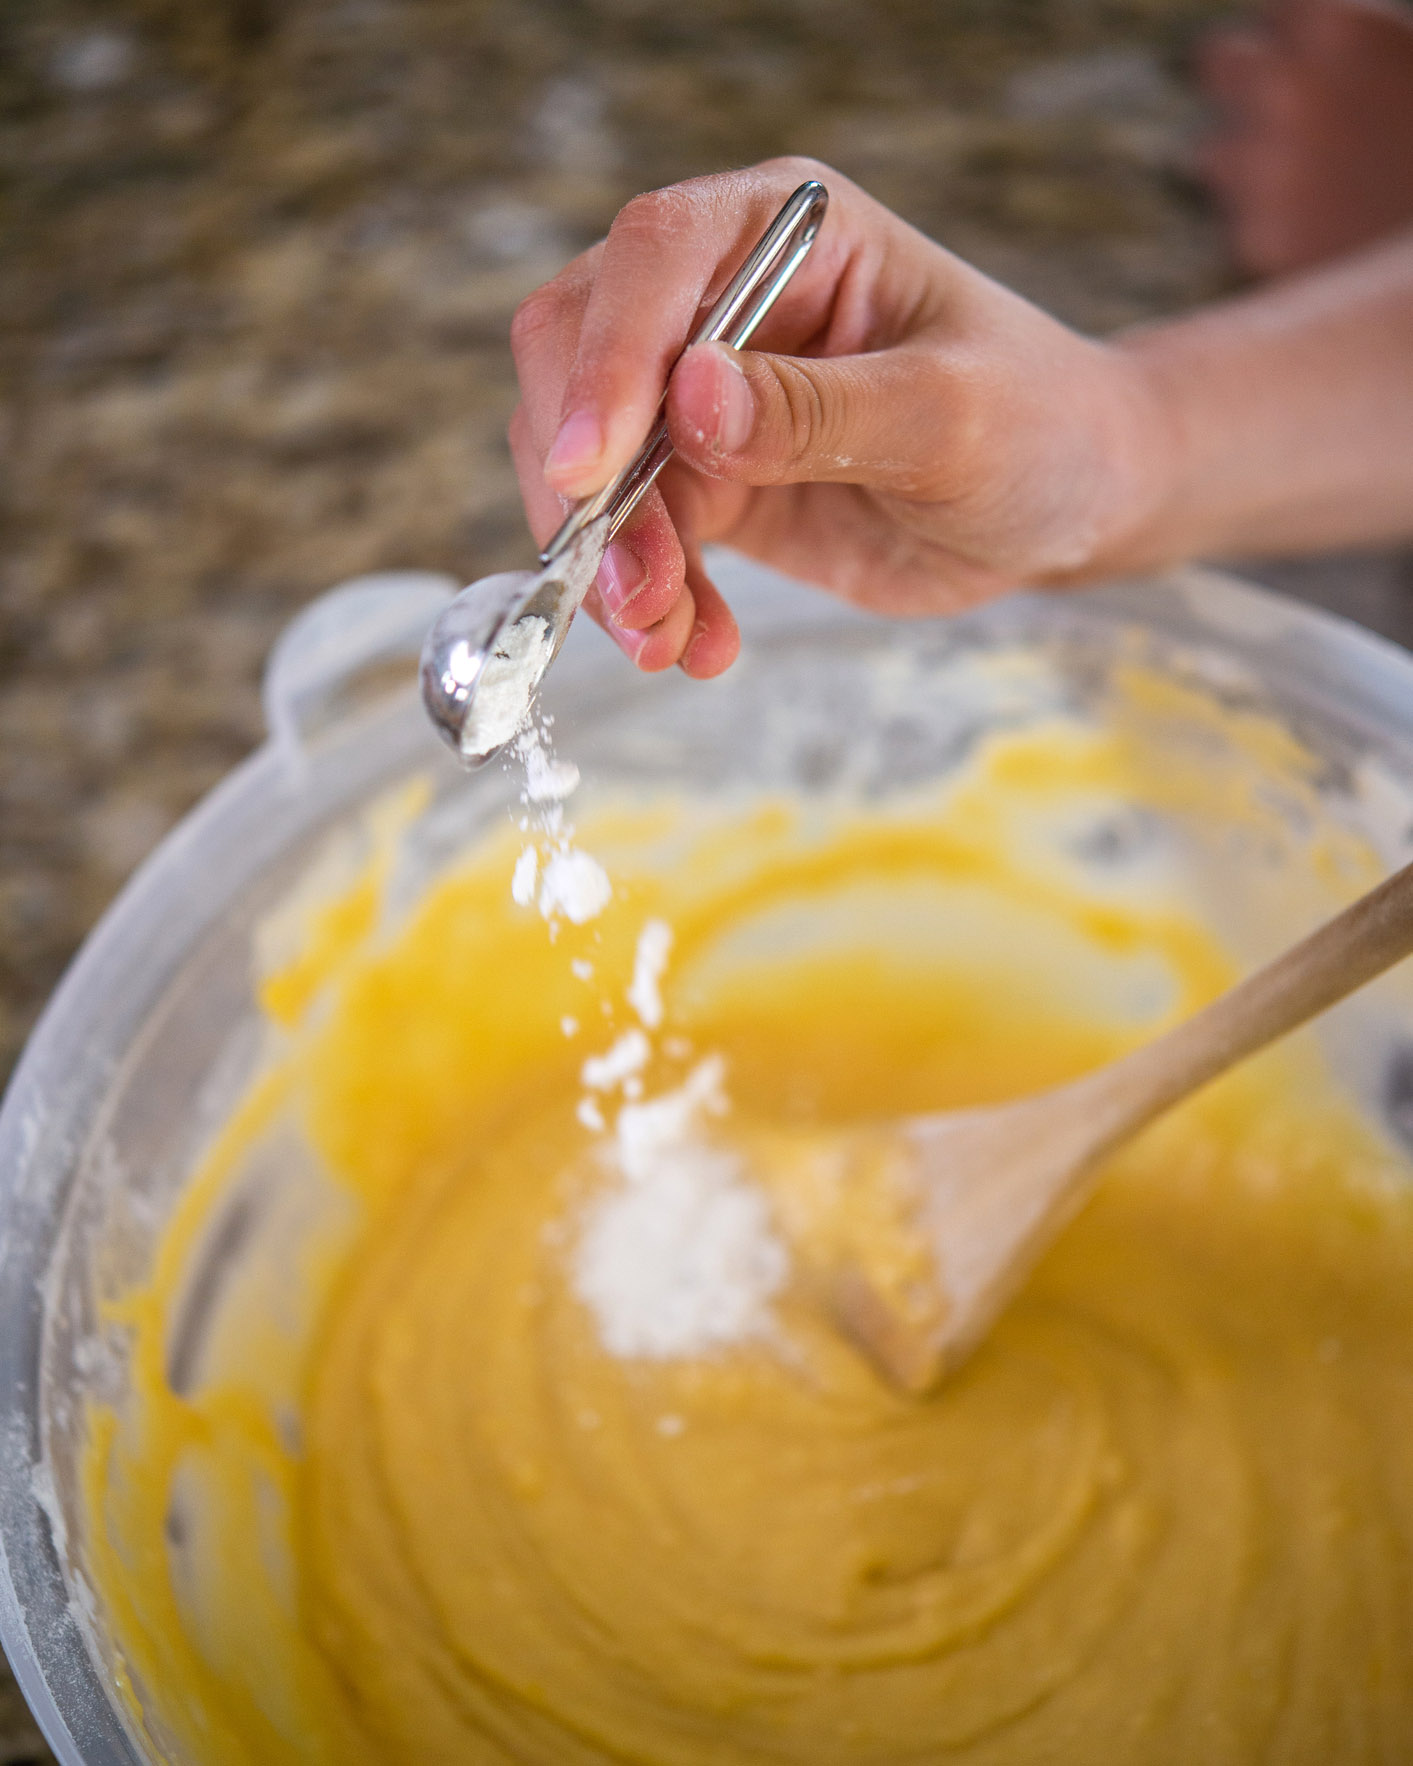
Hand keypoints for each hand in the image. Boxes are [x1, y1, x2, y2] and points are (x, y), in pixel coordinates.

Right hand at [508, 157, 1175, 676]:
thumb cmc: (1040, 424)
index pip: (657, 256)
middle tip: (635, 587)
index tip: (590, 470)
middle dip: (588, 482)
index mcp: (788, 231)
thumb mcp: (952, 415)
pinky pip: (637, 538)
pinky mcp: (711, 485)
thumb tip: (692, 400)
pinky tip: (696, 646)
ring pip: (592, 466)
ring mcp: (705, 397)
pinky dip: (649, 600)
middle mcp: (724, 298)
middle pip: (580, 356)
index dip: (607, 357)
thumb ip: (823, 409)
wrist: (1068, 502)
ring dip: (612, 562)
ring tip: (666, 641)